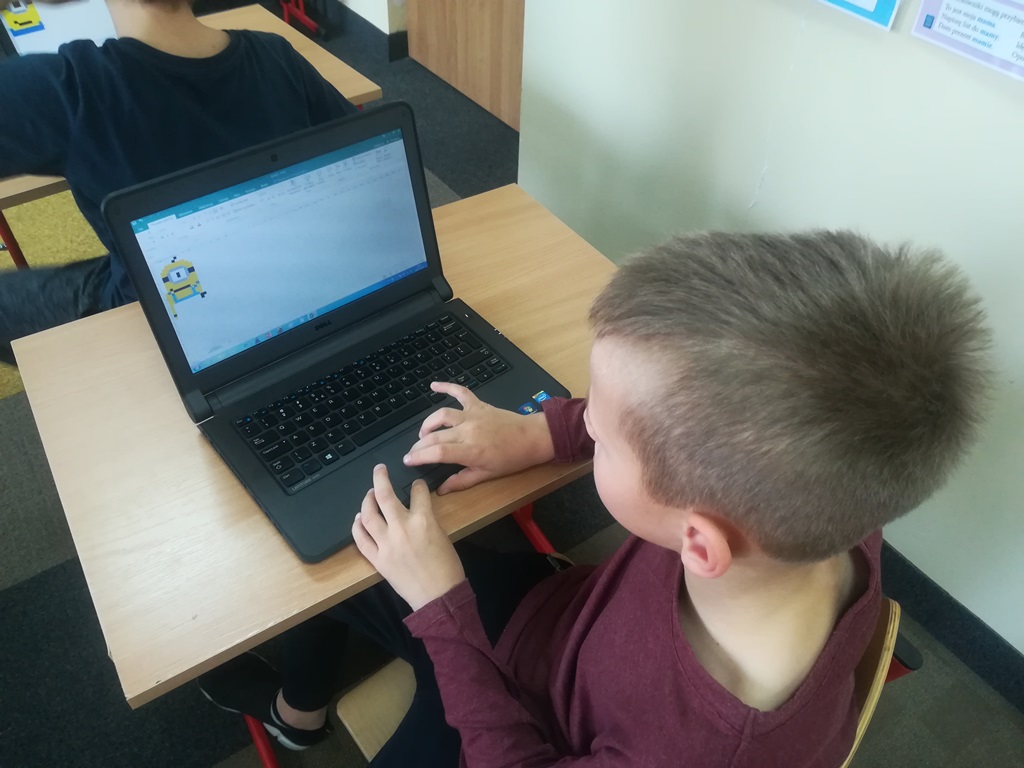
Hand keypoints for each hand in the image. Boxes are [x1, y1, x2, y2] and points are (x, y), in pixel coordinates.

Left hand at [352, 464, 465, 610]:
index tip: (416, 485)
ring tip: (369, 494)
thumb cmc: (447, 567)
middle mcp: (401, 528)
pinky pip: (361, 539)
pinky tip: (358, 519)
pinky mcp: (377, 559)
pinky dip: (357, 526)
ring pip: (368, 515)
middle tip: (379, 469)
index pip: (417, 492)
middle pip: (384, 495)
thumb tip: (414, 510)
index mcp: (423, 521)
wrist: (439, 597)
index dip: (417, 485)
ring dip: (367, 500)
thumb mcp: (442, 535)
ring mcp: (386, 544)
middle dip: (380, 478)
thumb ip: (426, 520)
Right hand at [404, 382, 554, 494]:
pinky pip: (460, 392)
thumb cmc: (511, 459)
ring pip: (442, 415)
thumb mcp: (487, 475)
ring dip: (428, 423)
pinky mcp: (478, 405)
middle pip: (435, 435)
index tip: (408, 460)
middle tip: (412, 452)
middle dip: (419, 444)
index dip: (419, 456)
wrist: (532, 438)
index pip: (437, 452)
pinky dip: (446, 387)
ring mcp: (473, 415)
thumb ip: (461, 481)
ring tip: (423, 433)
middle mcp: (468, 431)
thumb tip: (440, 490)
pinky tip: (433, 386)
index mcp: (470, 451)